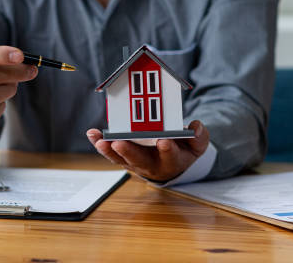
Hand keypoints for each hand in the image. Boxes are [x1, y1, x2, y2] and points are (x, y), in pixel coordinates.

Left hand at [86, 121, 209, 181]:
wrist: (171, 163)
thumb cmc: (183, 150)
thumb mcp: (198, 146)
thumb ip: (199, 137)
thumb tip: (195, 127)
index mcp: (172, 161)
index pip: (170, 157)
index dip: (168, 150)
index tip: (165, 141)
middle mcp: (151, 165)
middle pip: (140, 161)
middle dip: (129, 152)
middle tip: (120, 143)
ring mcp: (135, 163)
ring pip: (121, 159)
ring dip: (110, 150)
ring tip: (101, 141)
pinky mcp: (123, 158)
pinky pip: (111, 153)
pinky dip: (101, 144)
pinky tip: (93, 135)